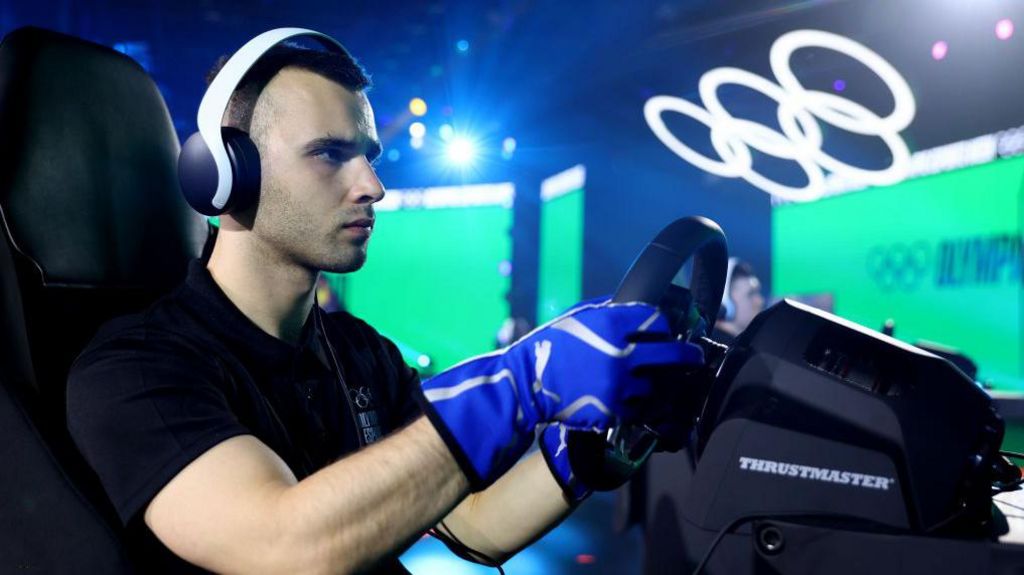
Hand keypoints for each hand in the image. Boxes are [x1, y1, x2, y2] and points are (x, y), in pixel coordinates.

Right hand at [417, 298, 702, 488]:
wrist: (528, 382)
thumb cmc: (552, 345)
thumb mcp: (579, 317)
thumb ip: (609, 310)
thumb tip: (638, 305)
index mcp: (612, 324)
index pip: (658, 319)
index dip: (664, 324)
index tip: (666, 330)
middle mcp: (621, 353)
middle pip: (672, 354)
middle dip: (687, 355)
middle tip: (694, 357)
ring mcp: (619, 385)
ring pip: (657, 385)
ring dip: (659, 383)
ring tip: (658, 382)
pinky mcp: (613, 410)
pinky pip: (639, 408)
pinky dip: (640, 405)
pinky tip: (636, 400)